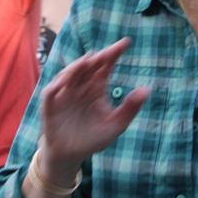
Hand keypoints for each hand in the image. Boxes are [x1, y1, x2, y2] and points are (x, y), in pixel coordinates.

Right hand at [38, 38, 148, 183]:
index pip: (105, 66)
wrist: (71, 154)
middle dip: (98, 58)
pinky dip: (57, 85)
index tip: (126, 43)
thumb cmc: (94, 138)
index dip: (113, 53)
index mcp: (96, 87)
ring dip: (77, 67)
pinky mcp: (51, 104)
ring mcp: (64, 93)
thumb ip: (130, 108)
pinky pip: (51, 92)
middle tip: (108, 52)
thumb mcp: (116, 125)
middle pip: (88, 66)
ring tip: (89, 60)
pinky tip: (65, 80)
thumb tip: (147, 90)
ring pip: (69, 74)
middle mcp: (80, 85)